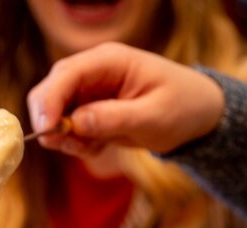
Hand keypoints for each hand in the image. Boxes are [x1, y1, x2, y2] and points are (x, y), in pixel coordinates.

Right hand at [27, 42, 224, 155]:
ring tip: (94, 147)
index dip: (50, 102)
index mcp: (109, 61)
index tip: (47, 132)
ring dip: (64, 136)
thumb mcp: (154, 116)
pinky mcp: (88, 110)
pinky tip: (101, 146)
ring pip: (54, 112)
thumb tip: (75, 122)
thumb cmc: (183, 107)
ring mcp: (89, 90)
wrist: (198, 115)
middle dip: (50, 121)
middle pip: (49, 90)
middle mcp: (93, 71)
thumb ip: (114, 118)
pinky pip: (66, 128)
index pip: (65, 75)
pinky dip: (76, 143)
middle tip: (67, 146)